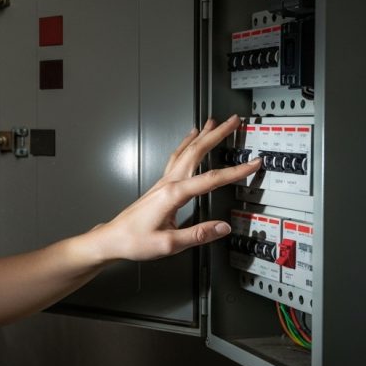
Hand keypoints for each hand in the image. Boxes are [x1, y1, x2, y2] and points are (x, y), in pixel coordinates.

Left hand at [90, 114, 260, 261]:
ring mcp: (162, 182)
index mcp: (173, 195)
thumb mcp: (169, 244)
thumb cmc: (134, 241)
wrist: (112, 238)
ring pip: (185, 151)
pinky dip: (187, 144)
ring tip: (214, 123)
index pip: (211, 179)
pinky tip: (190, 140)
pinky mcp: (160, 186)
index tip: (253, 164)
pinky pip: (177, 157)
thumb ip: (198, 235)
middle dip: (217, 134)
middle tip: (232, 121)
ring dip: (202, 135)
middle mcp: (167, 183)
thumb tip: (222, 227)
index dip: (236, 171)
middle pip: (196, 151)